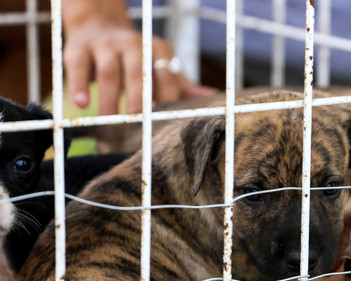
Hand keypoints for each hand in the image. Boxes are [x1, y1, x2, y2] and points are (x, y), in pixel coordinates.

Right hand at [63, 1, 214, 114]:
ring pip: (108, 72)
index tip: (164, 122)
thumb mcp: (160, 66)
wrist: (98, 25)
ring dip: (109, 99)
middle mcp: (132, 44)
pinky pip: (77, 66)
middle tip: (138, 125)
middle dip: (139, 99)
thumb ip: (181, 84)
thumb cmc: (137, 57)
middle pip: (138, 73)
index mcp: (157, 50)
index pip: (165, 75)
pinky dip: (78, 85)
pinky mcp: (78, 47)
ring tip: (108, 121)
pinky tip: (82, 104)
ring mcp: (105, 44)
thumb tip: (213, 96)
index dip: (165, 98)